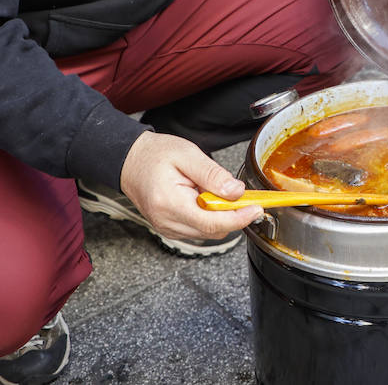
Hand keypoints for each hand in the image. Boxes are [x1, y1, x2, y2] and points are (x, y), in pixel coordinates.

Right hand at [119, 131, 261, 239]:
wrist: (130, 161)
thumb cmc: (155, 155)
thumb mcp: (188, 155)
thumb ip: (214, 175)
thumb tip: (237, 192)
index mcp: (171, 204)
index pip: (212, 223)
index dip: (239, 218)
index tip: (257, 208)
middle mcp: (167, 222)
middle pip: (213, 231)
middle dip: (234, 215)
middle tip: (247, 196)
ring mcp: (168, 228)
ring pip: (209, 232)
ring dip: (222, 216)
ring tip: (217, 192)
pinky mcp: (171, 228)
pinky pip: (199, 229)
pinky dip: (210, 217)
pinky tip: (207, 200)